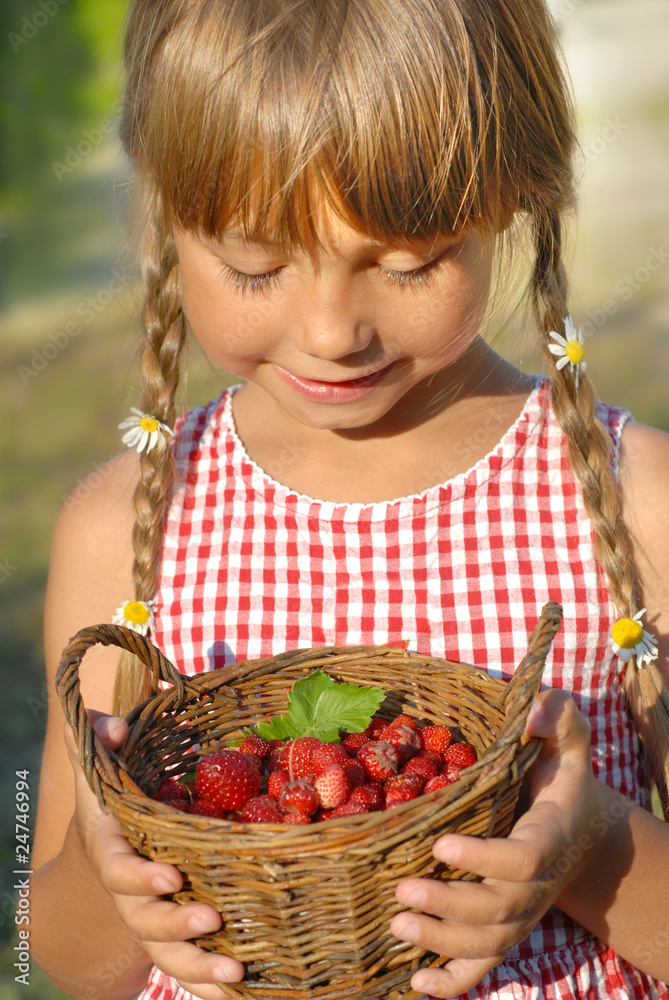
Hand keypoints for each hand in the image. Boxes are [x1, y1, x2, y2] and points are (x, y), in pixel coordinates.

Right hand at [64, 711, 244, 999]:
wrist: (110, 842)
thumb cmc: (116, 793)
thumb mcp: (106, 763)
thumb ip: (102, 738)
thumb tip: (114, 727)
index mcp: (114, 849)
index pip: (118, 869)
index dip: (140, 877)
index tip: (171, 875)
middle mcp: (131, 893)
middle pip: (145, 920)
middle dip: (177, 924)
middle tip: (212, 919)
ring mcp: (153, 918)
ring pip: (168, 953)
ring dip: (199, 966)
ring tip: (235, 971)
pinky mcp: (178, 933)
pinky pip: (191, 966)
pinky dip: (212, 986)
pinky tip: (243, 991)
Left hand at [390, 688, 599, 997]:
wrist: (580, 829)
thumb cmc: (561, 776)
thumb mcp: (567, 738)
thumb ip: (557, 715)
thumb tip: (531, 709)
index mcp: (548, 837)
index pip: (523, 860)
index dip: (484, 858)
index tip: (440, 844)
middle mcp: (537, 885)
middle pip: (498, 910)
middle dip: (450, 906)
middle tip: (402, 891)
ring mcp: (522, 913)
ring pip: (489, 944)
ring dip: (442, 943)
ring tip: (398, 927)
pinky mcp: (507, 929)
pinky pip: (484, 967)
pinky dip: (452, 983)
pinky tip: (415, 985)